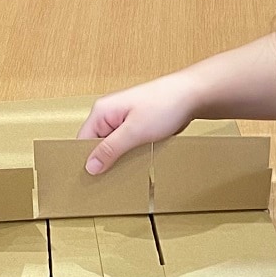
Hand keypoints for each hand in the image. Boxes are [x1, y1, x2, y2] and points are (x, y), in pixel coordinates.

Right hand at [78, 73, 201, 174]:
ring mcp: (123, 119)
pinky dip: (130, 154)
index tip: (91, 179)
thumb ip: (110, 149)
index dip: (86, 160)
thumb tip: (90, 166)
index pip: (83, 140)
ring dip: (119, 159)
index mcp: (102, 111)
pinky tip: (137, 163)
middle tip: (109, 181)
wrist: (192, 95)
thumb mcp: (134, 131)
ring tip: (125, 173)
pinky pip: (126, 144)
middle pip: (97, 144)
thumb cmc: (165, 105)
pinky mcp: (136, 125)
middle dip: (104, 162)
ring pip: (113, 146)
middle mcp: (109, 114)